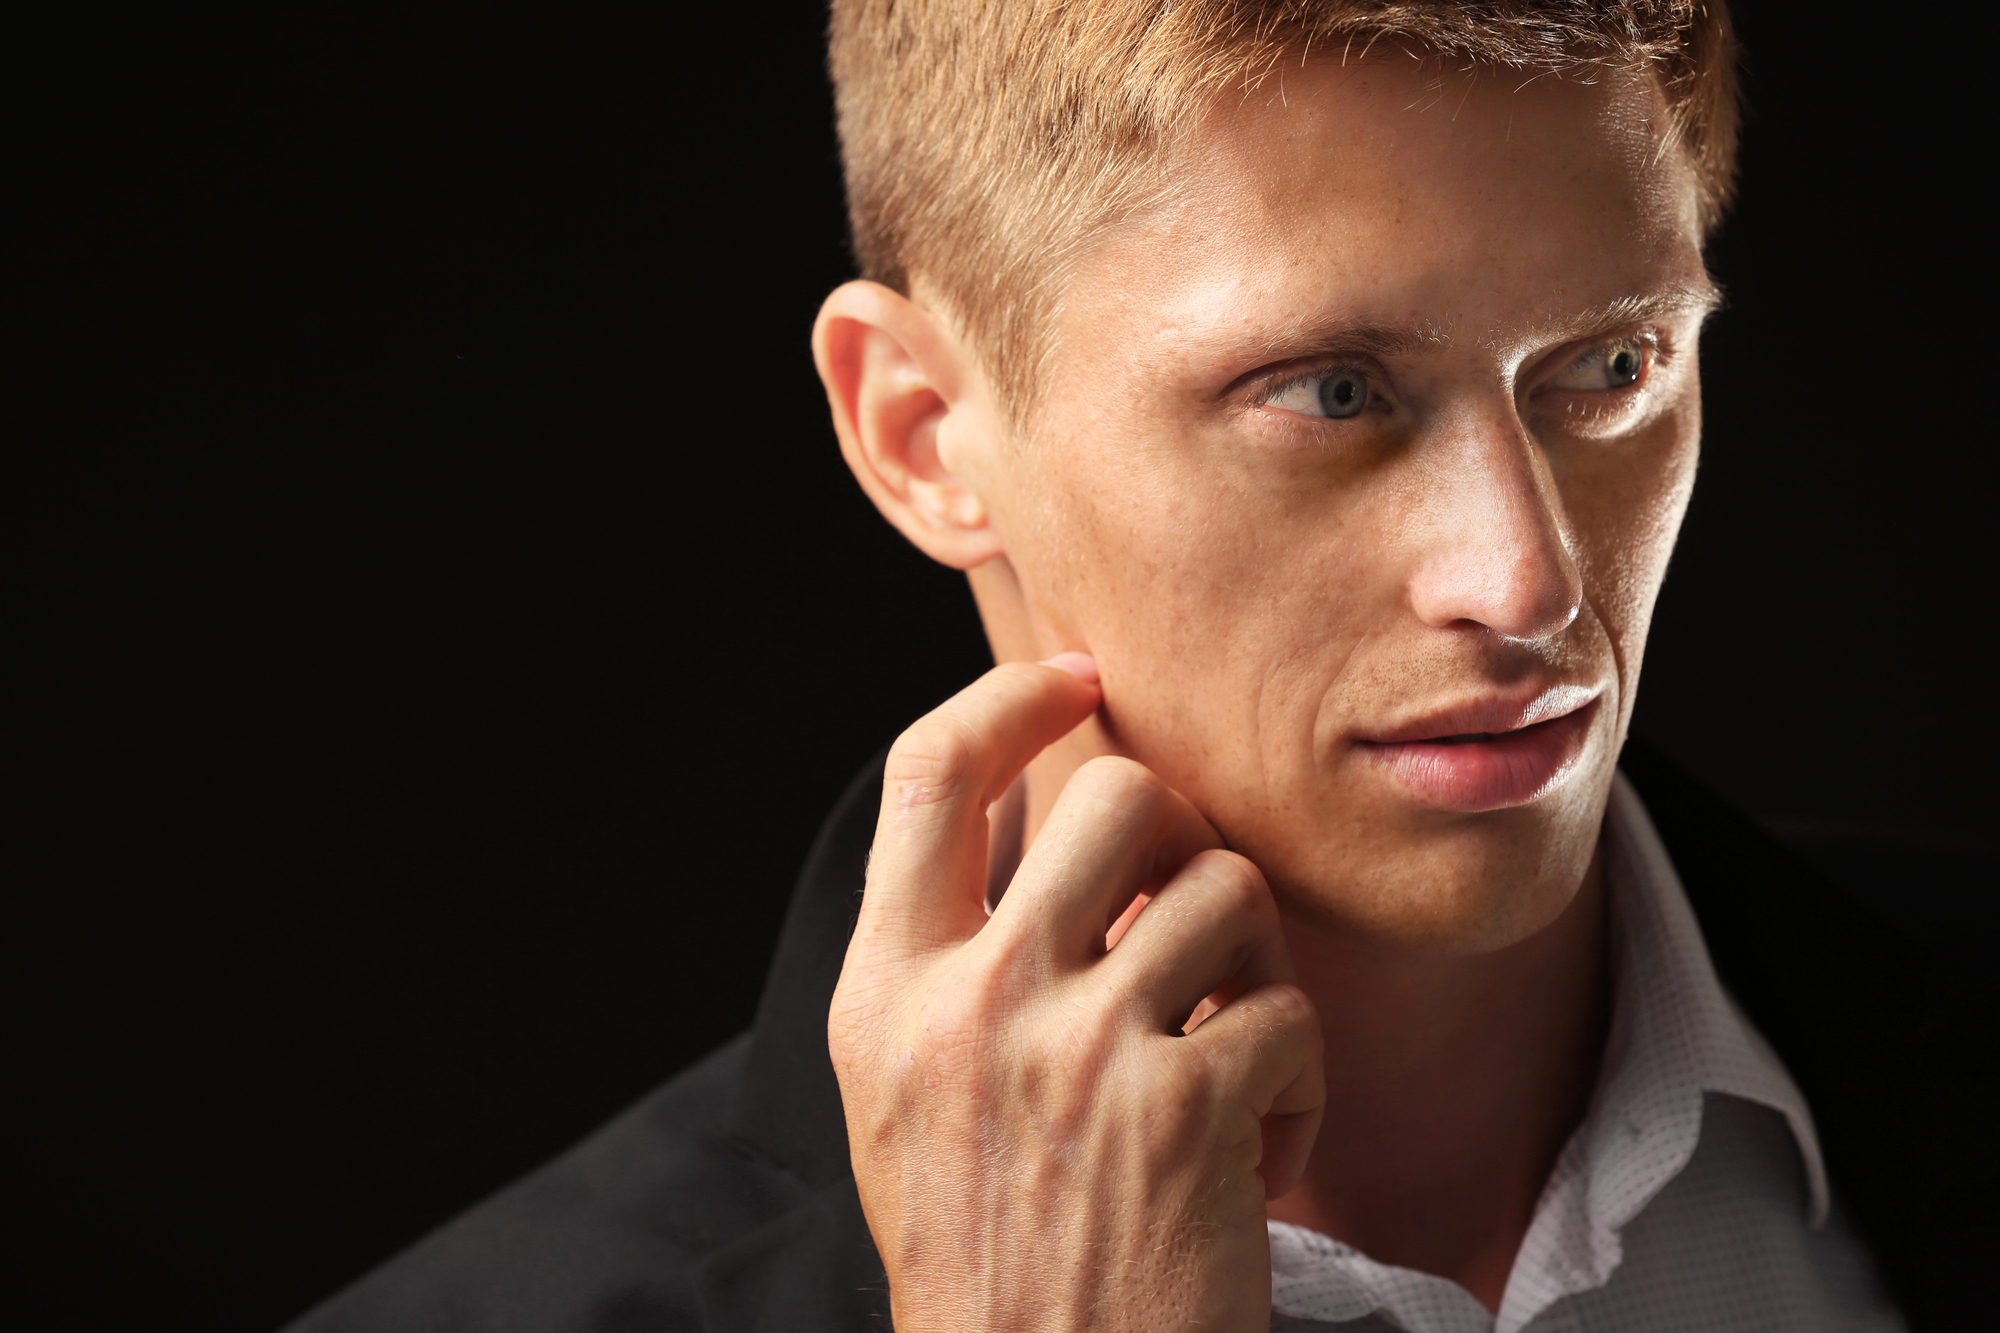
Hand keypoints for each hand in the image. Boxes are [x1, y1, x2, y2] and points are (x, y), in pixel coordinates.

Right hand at [829, 658, 1324, 1331]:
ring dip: (1254, 969)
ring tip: (1232, 1062)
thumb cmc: (992, 1257)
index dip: (1009, 700)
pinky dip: (1298, 1079)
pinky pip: (1287, 1012)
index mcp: (886, 995)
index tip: (1076, 682)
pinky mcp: (1182, 1110)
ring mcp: (1075, 1050)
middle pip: (1113, 795)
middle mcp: (968, 1004)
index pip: (928, 774)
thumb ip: (952, 962)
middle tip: (1192, 922)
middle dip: (1181, 841)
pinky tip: (1262, 1149)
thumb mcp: (911, 1100)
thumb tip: (1037, 820)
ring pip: (1225, 889)